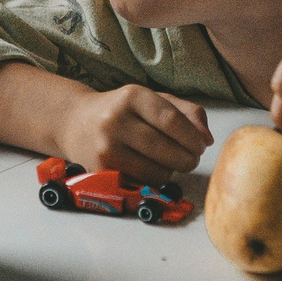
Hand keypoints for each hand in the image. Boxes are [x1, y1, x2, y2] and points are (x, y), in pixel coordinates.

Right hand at [58, 85, 212, 182]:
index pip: (172, 121)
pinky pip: (142, 184)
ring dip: (171, 171)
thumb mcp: (152, 100)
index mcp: (131, 96)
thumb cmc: (122, 111)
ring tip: (166, 162)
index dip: (193, 138)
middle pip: (167, 150)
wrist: (74, 123)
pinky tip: (148, 168)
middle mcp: (115, 121)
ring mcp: (106, 148)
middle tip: (190, 158)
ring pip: (157, 171)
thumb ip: (186, 112)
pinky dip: (153, 180)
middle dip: (188, 159)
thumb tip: (206, 139)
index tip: (201, 145)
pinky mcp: (101, 171)